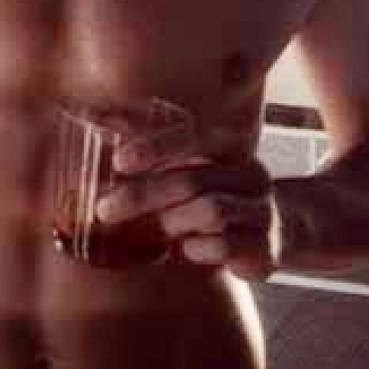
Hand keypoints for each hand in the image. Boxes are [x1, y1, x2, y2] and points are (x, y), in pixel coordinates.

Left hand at [95, 138, 281, 278]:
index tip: (119, 162)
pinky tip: (188, 249)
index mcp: (231, 145)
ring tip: (163, 229)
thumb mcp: (189, 166)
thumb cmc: (214, 193)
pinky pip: (224, 246)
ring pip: (209, 211)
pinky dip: (197, 249)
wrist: (273, 232)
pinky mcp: (266, 248)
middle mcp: (251, 173)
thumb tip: (95, 118)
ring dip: (173, 222)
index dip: (155, 147)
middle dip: (142, 195)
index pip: (194, 135)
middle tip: (105, 210)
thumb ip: (150, 149)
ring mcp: (262, 210)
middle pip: (191, 179)